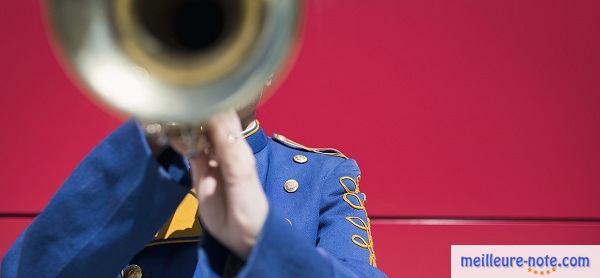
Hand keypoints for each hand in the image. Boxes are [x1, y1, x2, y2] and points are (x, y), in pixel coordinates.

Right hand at [170, 110, 268, 258]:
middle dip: (192, 110)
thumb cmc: (248, 204)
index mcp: (237, 145)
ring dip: (183, 124)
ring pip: (195, 134)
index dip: (208, 101)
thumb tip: (213, 115)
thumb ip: (226, 146)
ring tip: (166, 113)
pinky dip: (178, 141)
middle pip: (207, 121)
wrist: (243, 235)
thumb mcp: (239, 174)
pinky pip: (188, 150)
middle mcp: (224, 147)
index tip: (189, 90)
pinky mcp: (200, 171)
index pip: (222, 115)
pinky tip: (169, 135)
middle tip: (172, 99)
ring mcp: (211, 158)